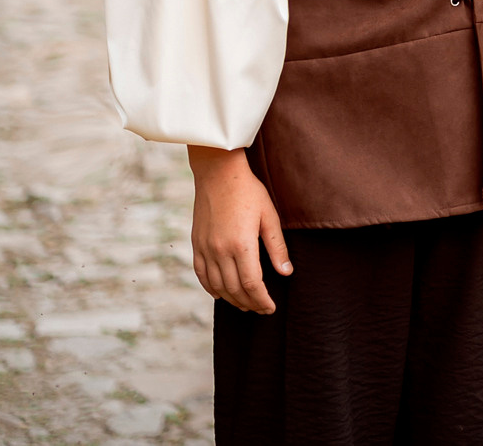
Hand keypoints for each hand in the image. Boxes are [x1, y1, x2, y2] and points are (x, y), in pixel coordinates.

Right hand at [188, 147, 290, 313]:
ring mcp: (205, 248)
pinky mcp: (196, 243)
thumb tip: (286, 273)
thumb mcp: (270, 217)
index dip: (262, 300)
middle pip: (235, 289)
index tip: (270, 308)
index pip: (252, 284)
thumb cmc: (248, 192)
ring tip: (245, 304)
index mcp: (241, 245)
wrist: (218, 173)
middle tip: (261, 309)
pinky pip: (201, 274)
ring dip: (232, 299)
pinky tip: (221, 294)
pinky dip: (211, 288)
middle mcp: (220, 250)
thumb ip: (277, 247)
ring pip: (217, 286)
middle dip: (249, 303)